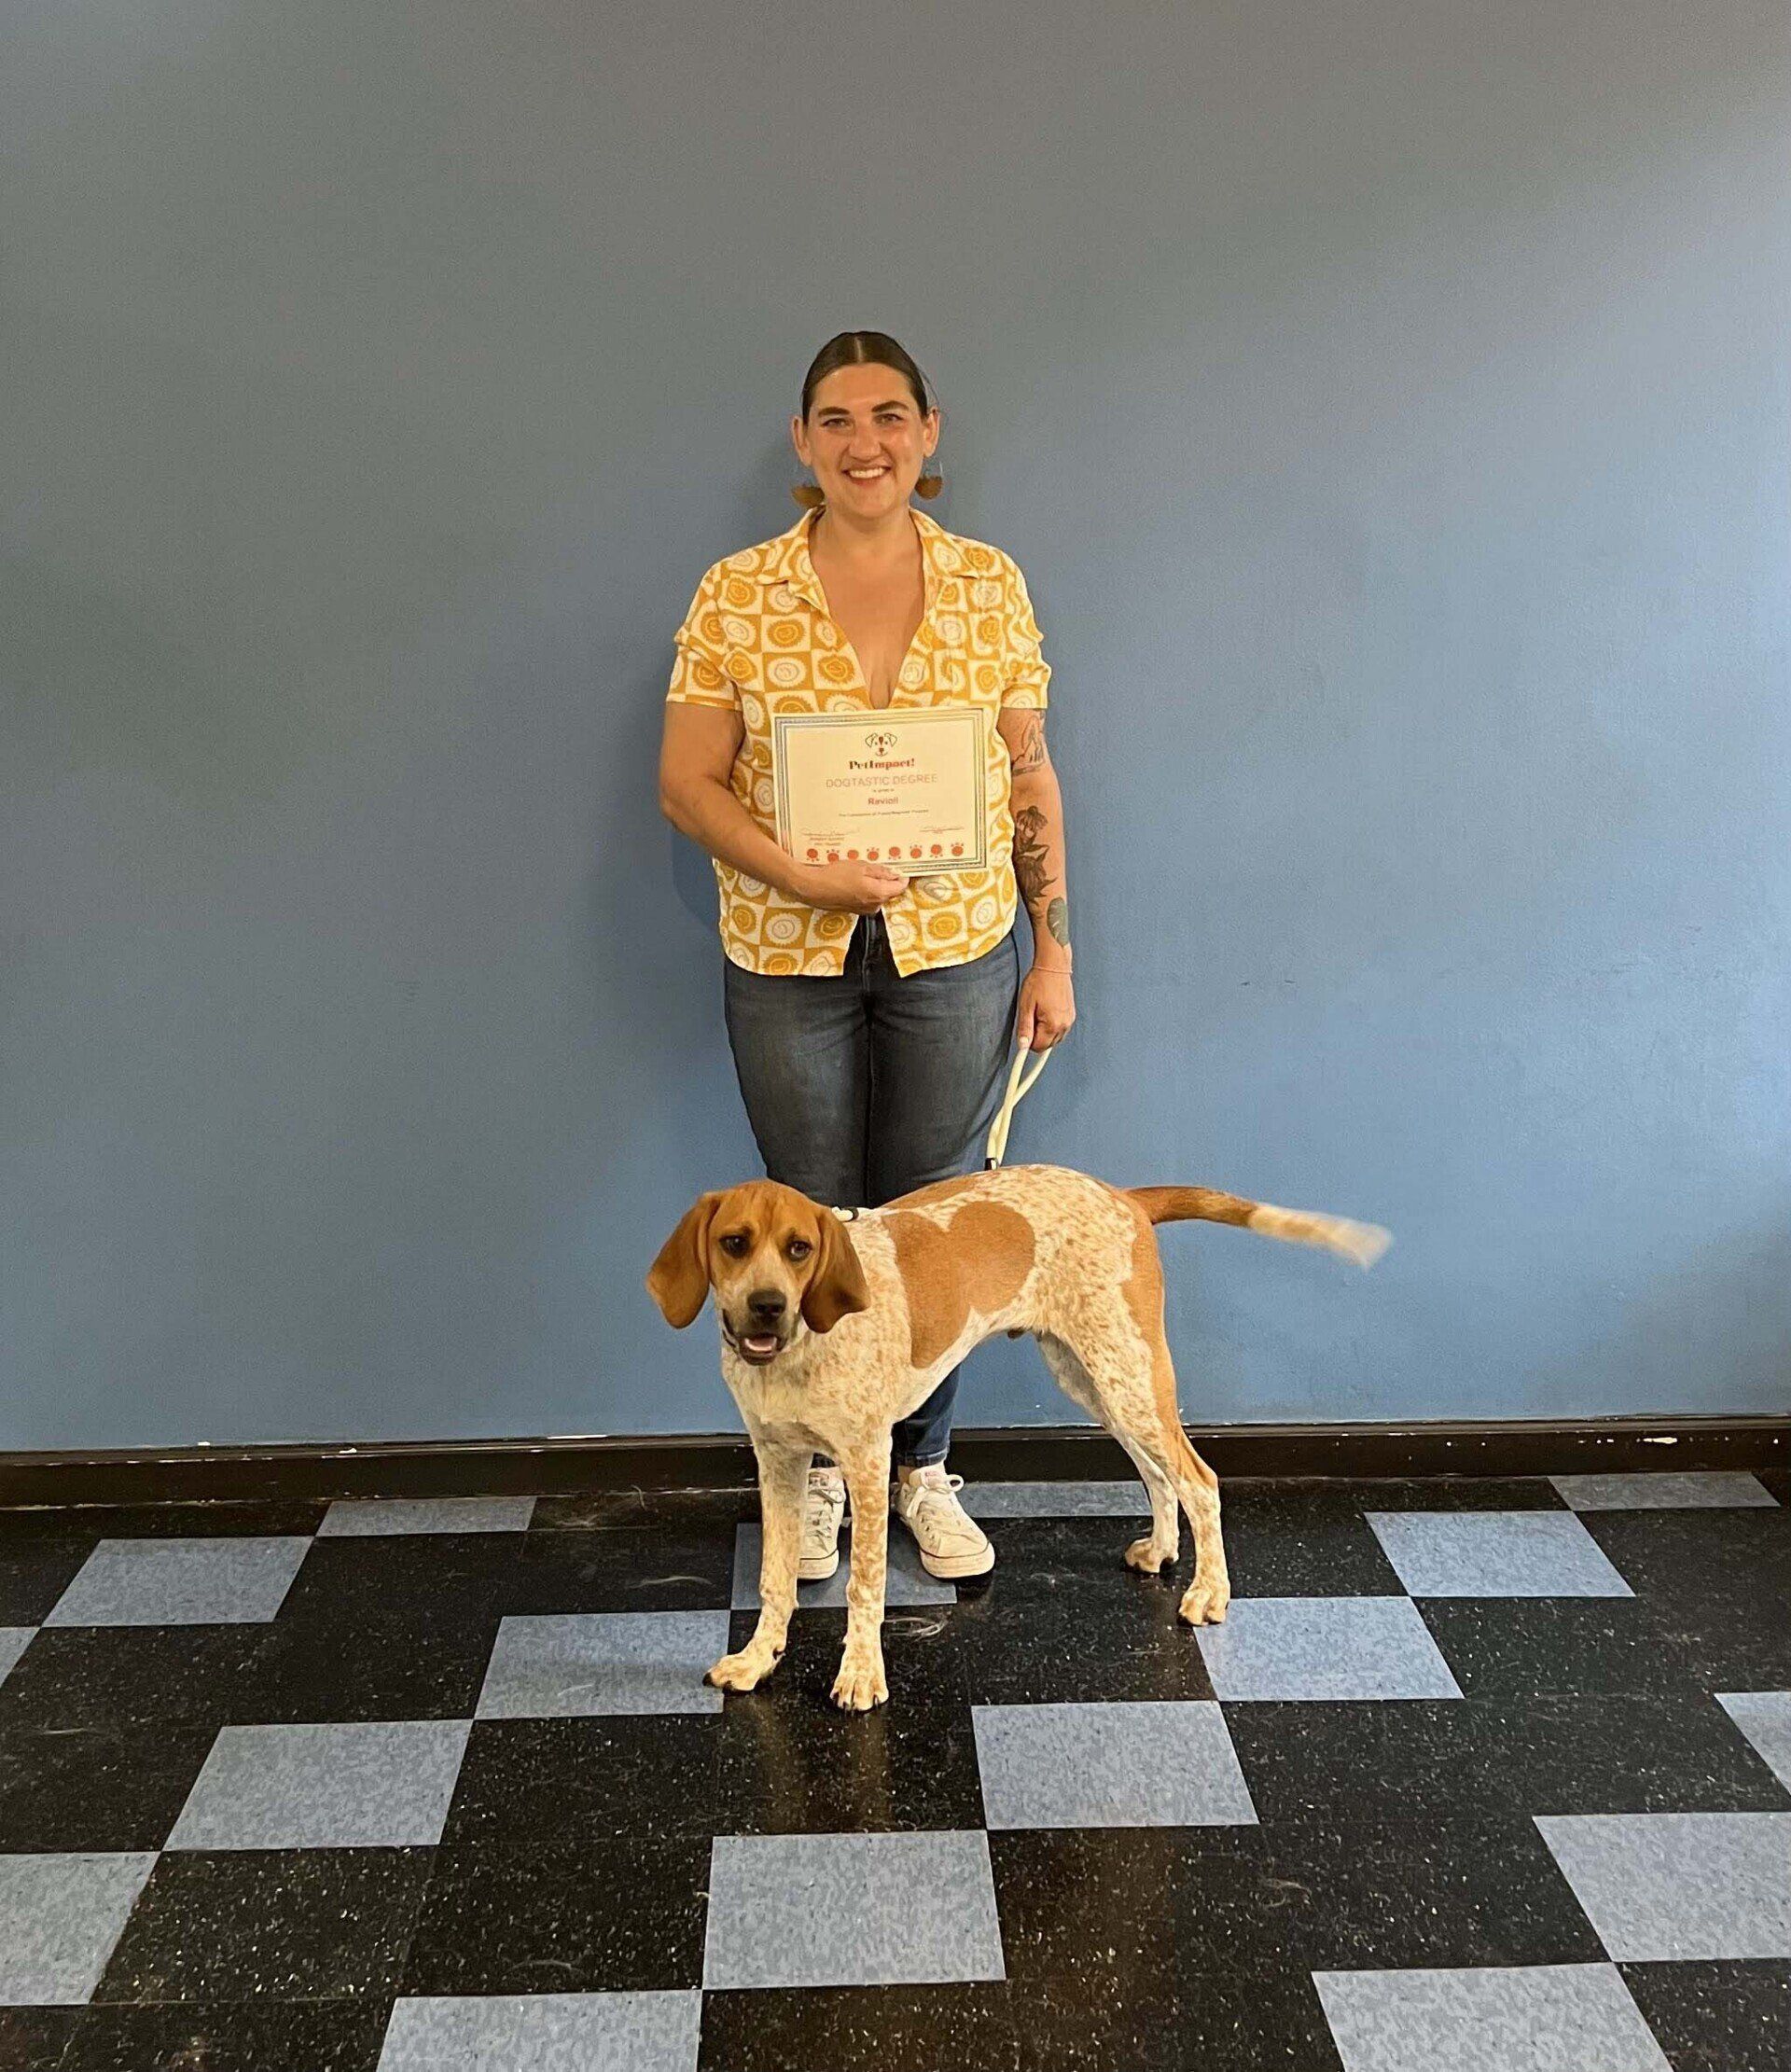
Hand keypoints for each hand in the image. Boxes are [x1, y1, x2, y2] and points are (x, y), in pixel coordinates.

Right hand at [788, 859, 907, 914]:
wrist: (814, 888)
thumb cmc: (836, 876)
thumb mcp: (861, 867)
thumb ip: (881, 872)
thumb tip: (895, 874)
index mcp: (879, 894)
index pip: (900, 888)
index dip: (901, 877)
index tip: (899, 868)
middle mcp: (874, 906)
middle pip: (889, 892)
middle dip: (886, 880)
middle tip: (875, 867)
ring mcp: (864, 910)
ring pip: (877, 896)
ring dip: (874, 885)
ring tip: (860, 873)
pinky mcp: (855, 911)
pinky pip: (867, 899)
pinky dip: (864, 891)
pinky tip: (853, 881)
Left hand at [1017, 961, 1074, 1050]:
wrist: (1053, 966)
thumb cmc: (1039, 982)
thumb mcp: (1026, 1005)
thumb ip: (1025, 1028)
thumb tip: (1023, 1045)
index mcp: (1053, 1024)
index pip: (1039, 1047)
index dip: (1028, 1042)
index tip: (1023, 1033)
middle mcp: (1064, 1025)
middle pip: (1047, 1045)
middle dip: (1037, 1037)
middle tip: (1030, 1018)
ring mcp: (1069, 1020)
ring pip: (1054, 1038)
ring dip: (1044, 1032)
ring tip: (1038, 1013)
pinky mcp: (1071, 1015)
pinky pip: (1060, 1029)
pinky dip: (1052, 1026)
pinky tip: (1046, 1011)